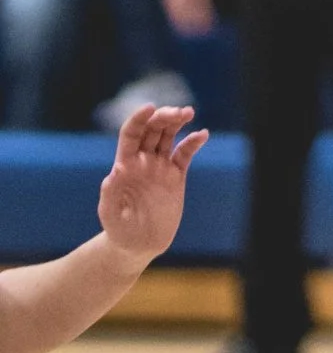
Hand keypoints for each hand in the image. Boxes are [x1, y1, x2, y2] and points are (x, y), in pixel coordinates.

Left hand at [95, 101, 208, 266]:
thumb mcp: (110, 213)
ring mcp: (160, 167)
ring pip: (169, 136)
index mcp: (125, 165)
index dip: (139, 119)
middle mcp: (143, 161)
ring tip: (187, 113)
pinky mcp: (176, 177)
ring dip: (177, 121)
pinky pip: (185, 154)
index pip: (132, 133)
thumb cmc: (119, 230)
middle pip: (153, 130)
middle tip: (177, 113)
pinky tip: (202, 135)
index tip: (150, 108)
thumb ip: (110, 193)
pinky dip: (193, 142)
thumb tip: (115, 171)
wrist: (138, 244)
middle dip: (163, 117)